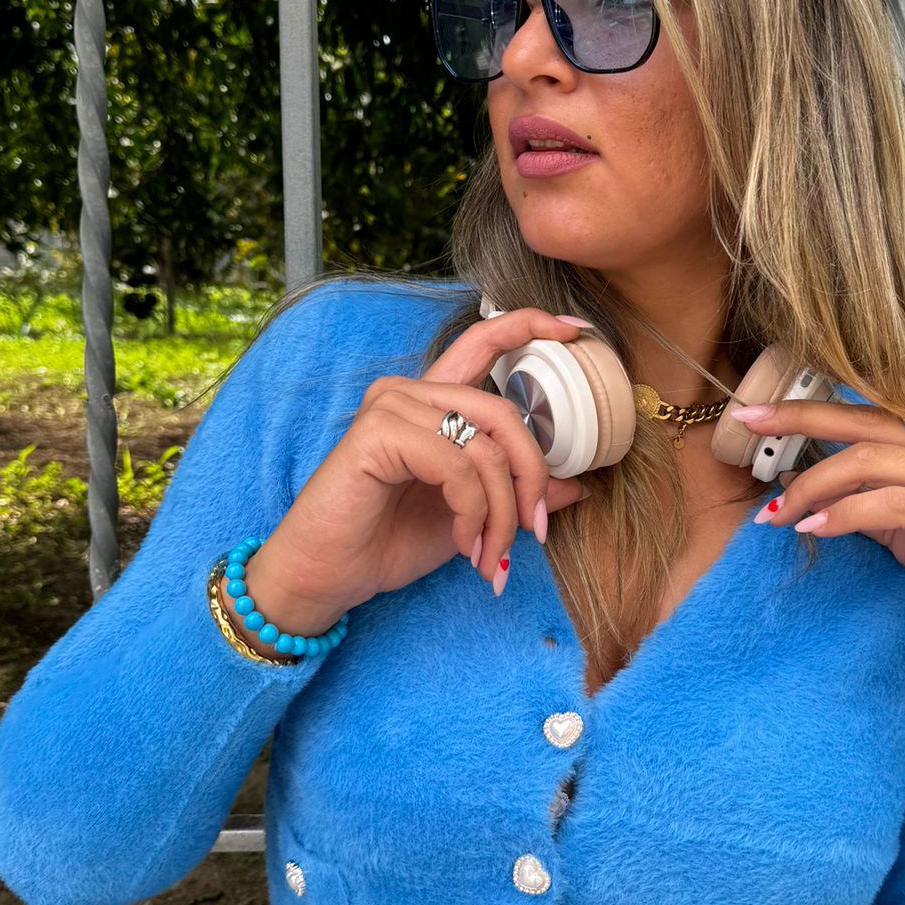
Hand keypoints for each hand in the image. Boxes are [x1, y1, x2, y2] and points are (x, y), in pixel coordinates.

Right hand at [259, 307, 592, 615]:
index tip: (576, 330)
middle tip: (534, 531)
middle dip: (531, 479)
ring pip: (486, 448)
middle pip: (504, 411)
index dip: (530, 326)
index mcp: (431, 403)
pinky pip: (457, 466)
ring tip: (489, 554)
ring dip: (501, 512)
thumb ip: (514, 493)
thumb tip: (576, 486)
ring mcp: (391, 407)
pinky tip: (462, 542)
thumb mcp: (470, 518)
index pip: (482, 343)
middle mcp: (410, 393)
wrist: (328, 578)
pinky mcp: (377, 434)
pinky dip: (472, 512)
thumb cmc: (388, 542)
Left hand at [738, 399, 904, 662]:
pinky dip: (844, 515)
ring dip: (812, 488)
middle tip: (747, 427)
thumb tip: (801, 483)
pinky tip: (815, 529)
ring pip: (868, 463)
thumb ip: (864, 497)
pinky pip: (889, 504)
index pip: (867, 410)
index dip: (808, 407)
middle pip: (863, 422)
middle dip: (797, 422)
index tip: (755, 411)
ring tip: (779, 515)